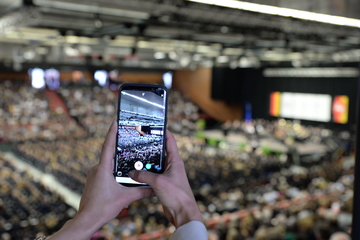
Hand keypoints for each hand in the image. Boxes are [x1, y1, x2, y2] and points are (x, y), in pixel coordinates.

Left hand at [48, 120, 153, 239]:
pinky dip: (113, 172)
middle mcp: (96, 169)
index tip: (115, 121)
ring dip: (117, 165)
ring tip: (129, 166)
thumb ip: (141, 191)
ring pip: (107, 165)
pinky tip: (120, 179)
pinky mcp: (92, 181)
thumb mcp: (125, 198)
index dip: (112, 133)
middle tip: (130, 145)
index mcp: (103, 169)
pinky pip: (104, 172)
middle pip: (110, 156)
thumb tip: (155, 189)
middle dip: (120, 152)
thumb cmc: (102, 208)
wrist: (87, 220)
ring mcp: (92, 175)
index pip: (108, 146)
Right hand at [129, 130, 201, 227]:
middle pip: (160, 153)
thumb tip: (132, 173)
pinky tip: (137, 175)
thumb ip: (144, 175)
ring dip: (146, 164)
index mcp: (175, 161)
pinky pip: (153, 176)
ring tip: (134, 159)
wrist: (182, 213)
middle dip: (150, 149)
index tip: (155, 126)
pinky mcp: (164, 184)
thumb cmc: (177, 195)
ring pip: (155, 165)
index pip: (170, 141)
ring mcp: (168, 175)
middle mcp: (172, 166)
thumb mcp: (158, 182)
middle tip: (139, 143)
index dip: (163, 132)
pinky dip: (146, 175)